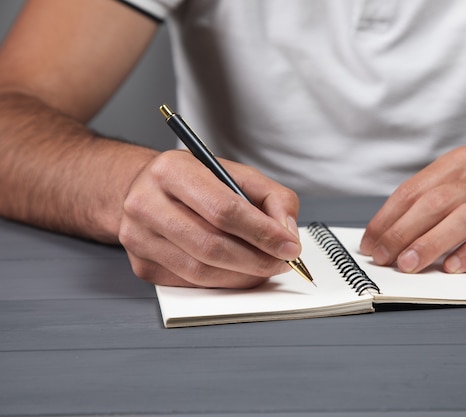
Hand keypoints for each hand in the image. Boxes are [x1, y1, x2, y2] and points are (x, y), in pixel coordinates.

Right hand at [118, 150, 300, 287]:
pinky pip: (191, 284)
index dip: (262, 232)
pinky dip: (223, 282)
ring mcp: (139, 238)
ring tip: (265, 267)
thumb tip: (287, 234)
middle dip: (257, 260)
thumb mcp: (236, 174)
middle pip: (212, 245)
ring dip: (243, 276)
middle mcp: (146, 203)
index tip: (289, 246)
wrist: (145, 190)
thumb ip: (272, 198)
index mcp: (171, 170)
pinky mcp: (142, 266)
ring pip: (202, 272)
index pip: (224, 209)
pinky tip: (238, 272)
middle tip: (283, 262)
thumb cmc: (195, 181)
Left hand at [360, 146, 465, 272]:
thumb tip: (391, 231)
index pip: (413, 190)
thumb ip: (433, 197)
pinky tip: (452, 267)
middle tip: (382, 257)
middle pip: (433, 203)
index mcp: (459, 163)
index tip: (370, 242)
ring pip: (463, 219)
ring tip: (408, 266)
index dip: (387, 218)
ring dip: (431, 243)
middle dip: (401, 233)